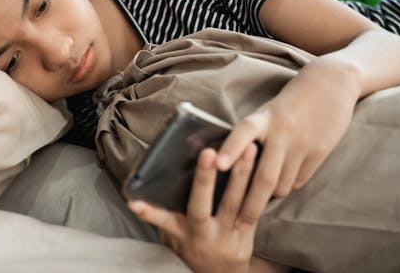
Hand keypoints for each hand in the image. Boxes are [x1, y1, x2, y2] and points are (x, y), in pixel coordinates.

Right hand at [128, 145, 258, 272]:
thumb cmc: (192, 249)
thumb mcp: (175, 237)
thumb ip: (166, 216)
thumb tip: (142, 191)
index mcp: (182, 234)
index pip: (163, 221)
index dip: (149, 212)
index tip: (134, 203)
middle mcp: (203, 236)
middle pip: (202, 205)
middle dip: (205, 178)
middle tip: (208, 153)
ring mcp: (227, 237)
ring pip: (235, 203)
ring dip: (242, 174)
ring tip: (248, 148)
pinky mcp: (248, 237)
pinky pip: (254, 210)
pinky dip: (258, 187)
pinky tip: (265, 166)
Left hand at [215, 58, 357, 227]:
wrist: (330, 84)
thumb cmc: (288, 101)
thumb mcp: (267, 111)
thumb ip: (253, 135)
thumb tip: (232, 164)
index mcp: (264, 117)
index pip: (243, 132)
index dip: (230, 148)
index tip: (217, 165)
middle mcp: (281, 132)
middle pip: (264, 177)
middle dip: (250, 205)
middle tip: (239, 224)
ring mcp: (302, 144)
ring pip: (281, 184)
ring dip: (269, 197)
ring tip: (256, 205)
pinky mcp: (320, 153)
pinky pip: (298, 180)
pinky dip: (288, 186)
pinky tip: (282, 184)